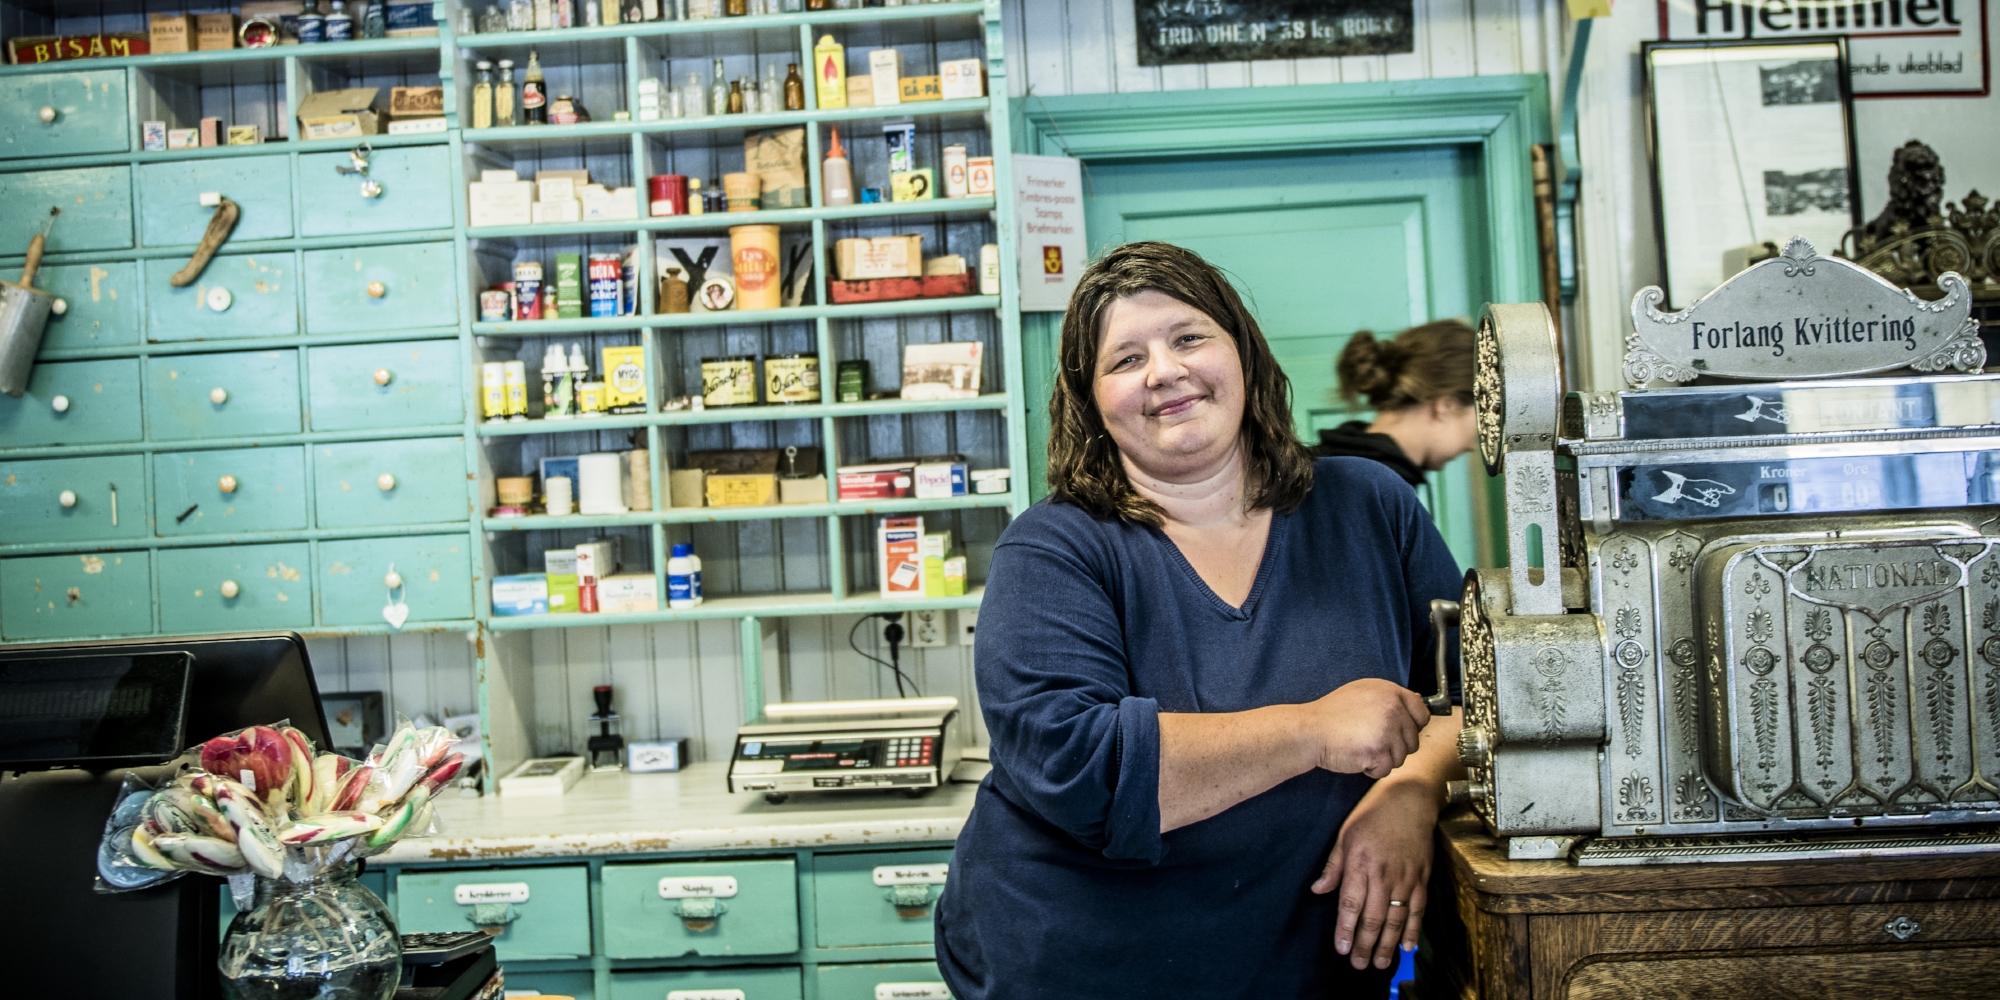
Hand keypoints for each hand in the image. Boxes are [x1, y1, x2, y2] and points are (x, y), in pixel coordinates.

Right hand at [1301, 679, 1429, 777]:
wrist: (1310, 730)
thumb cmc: (1331, 714)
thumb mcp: (1362, 692)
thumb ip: (1390, 698)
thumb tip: (1417, 702)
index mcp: (1390, 692)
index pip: (1422, 713)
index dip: (1413, 726)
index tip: (1400, 732)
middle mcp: (1392, 708)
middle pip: (1413, 739)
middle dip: (1395, 746)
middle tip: (1371, 741)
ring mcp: (1387, 730)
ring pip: (1401, 757)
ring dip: (1383, 759)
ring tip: (1361, 747)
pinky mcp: (1378, 751)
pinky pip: (1386, 769)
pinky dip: (1372, 769)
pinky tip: (1357, 756)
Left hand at [1312, 779, 1439, 970]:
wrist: (1410, 800)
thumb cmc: (1373, 814)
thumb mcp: (1344, 834)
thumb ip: (1333, 866)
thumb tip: (1317, 890)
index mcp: (1360, 863)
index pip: (1350, 903)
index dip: (1345, 928)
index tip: (1340, 948)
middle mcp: (1383, 874)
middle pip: (1373, 917)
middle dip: (1364, 944)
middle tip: (1357, 964)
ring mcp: (1405, 878)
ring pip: (1396, 919)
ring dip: (1387, 944)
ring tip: (1379, 963)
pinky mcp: (1422, 878)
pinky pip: (1418, 910)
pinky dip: (1413, 930)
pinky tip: (1407, 947)